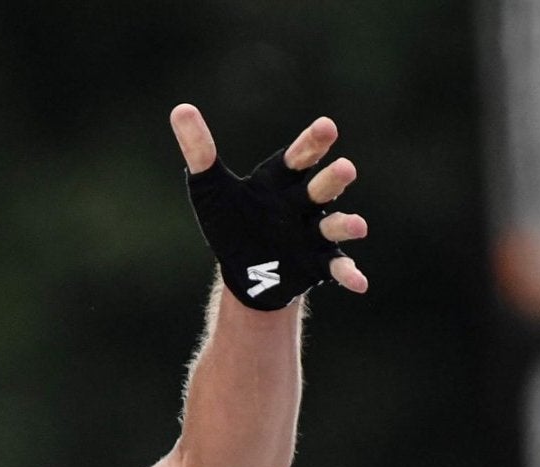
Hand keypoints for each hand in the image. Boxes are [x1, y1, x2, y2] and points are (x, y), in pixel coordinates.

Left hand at [172, 106, 367, 302]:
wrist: (243, 271)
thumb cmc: (231, 222)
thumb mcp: (209, 189)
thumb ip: (199, 151)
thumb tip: (180, 109)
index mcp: (281, 181)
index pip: (299, 157)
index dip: (313, 144)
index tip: (328, 127)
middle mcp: (303, 204)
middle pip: (320, 189)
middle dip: (332, 181)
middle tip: (346, 170)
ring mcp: (314, 234)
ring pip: (333, 226)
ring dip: (346, 225)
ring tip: (359, 226)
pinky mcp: (318, 264)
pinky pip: (336, 267)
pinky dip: (348, 274)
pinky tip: (360, 283)